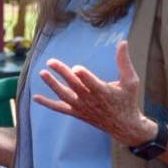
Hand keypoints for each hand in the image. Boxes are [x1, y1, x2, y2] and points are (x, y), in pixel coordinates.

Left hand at [33, 40, 154, 145]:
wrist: (124, 126)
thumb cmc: (128, 100)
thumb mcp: (131, 81)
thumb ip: (124, 62)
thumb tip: (122, 42)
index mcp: (104, 92)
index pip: (92, 83)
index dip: (84, 76)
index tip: (76, 68)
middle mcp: (91, 100)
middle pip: (74, 86)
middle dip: (62, 73)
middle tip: (50, 62)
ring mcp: (82, 107)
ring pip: (64, 96)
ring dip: (52, 85)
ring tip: (42, 73)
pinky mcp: (77, 113)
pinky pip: (60, 108)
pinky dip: (48, 104)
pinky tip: (35, 97)